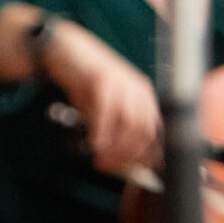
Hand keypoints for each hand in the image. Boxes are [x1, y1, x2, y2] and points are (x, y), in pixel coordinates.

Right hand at [44, 22, 161, 176]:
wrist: (66, 51)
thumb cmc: (85, 83)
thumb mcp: (106, 109)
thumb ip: (115, 131)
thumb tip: (120, 162)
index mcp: (145, 98)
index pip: (157, 134)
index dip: (146, 157)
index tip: (131, 171)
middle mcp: (139, 90)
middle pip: (145, 132)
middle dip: (128, 156)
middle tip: (108, 166)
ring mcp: (123, 83)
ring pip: (130, 124)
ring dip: (115, 147)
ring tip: (99, 157)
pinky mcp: (103, 79)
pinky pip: (106, 112)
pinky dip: (101, 132)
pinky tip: (92, 143)